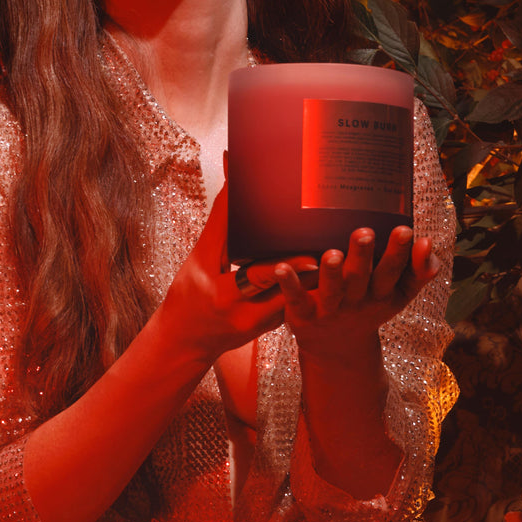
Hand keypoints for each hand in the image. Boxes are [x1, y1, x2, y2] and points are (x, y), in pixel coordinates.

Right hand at [160, 183, 316, 363]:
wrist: (186, 339)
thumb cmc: (188, 294)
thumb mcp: (200, 257)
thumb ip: (220, 223)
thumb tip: (233, 182)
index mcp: (223, 296)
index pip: (259, 276)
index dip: (287, 266)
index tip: (311, 255)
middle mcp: (246, 315)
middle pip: (287, 289)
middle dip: (309, 268)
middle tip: (332, 247)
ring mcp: (263, 325)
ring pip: (295, 297)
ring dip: (312, 277)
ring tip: (334, 255)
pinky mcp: (273, 326)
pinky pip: (292, 301)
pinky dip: (304, 284)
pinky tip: (321, 266)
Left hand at [273, 226, 439, 360]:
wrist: (337, 349)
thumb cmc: (369, 306)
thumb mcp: (397, 294)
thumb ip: (417, 271)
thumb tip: (429, 243)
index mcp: (381, 294)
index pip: (394, 272)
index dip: (402, 254)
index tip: (405, 229)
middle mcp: (357, 301)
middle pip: (361, 279)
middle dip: (363, 257)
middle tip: (365, 232)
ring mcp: (330, 309)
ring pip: (332, 291)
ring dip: (331, 273)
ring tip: (331, 253)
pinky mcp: (304, 315)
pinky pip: (296, 299)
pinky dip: (290, 284)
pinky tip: (282, 267)